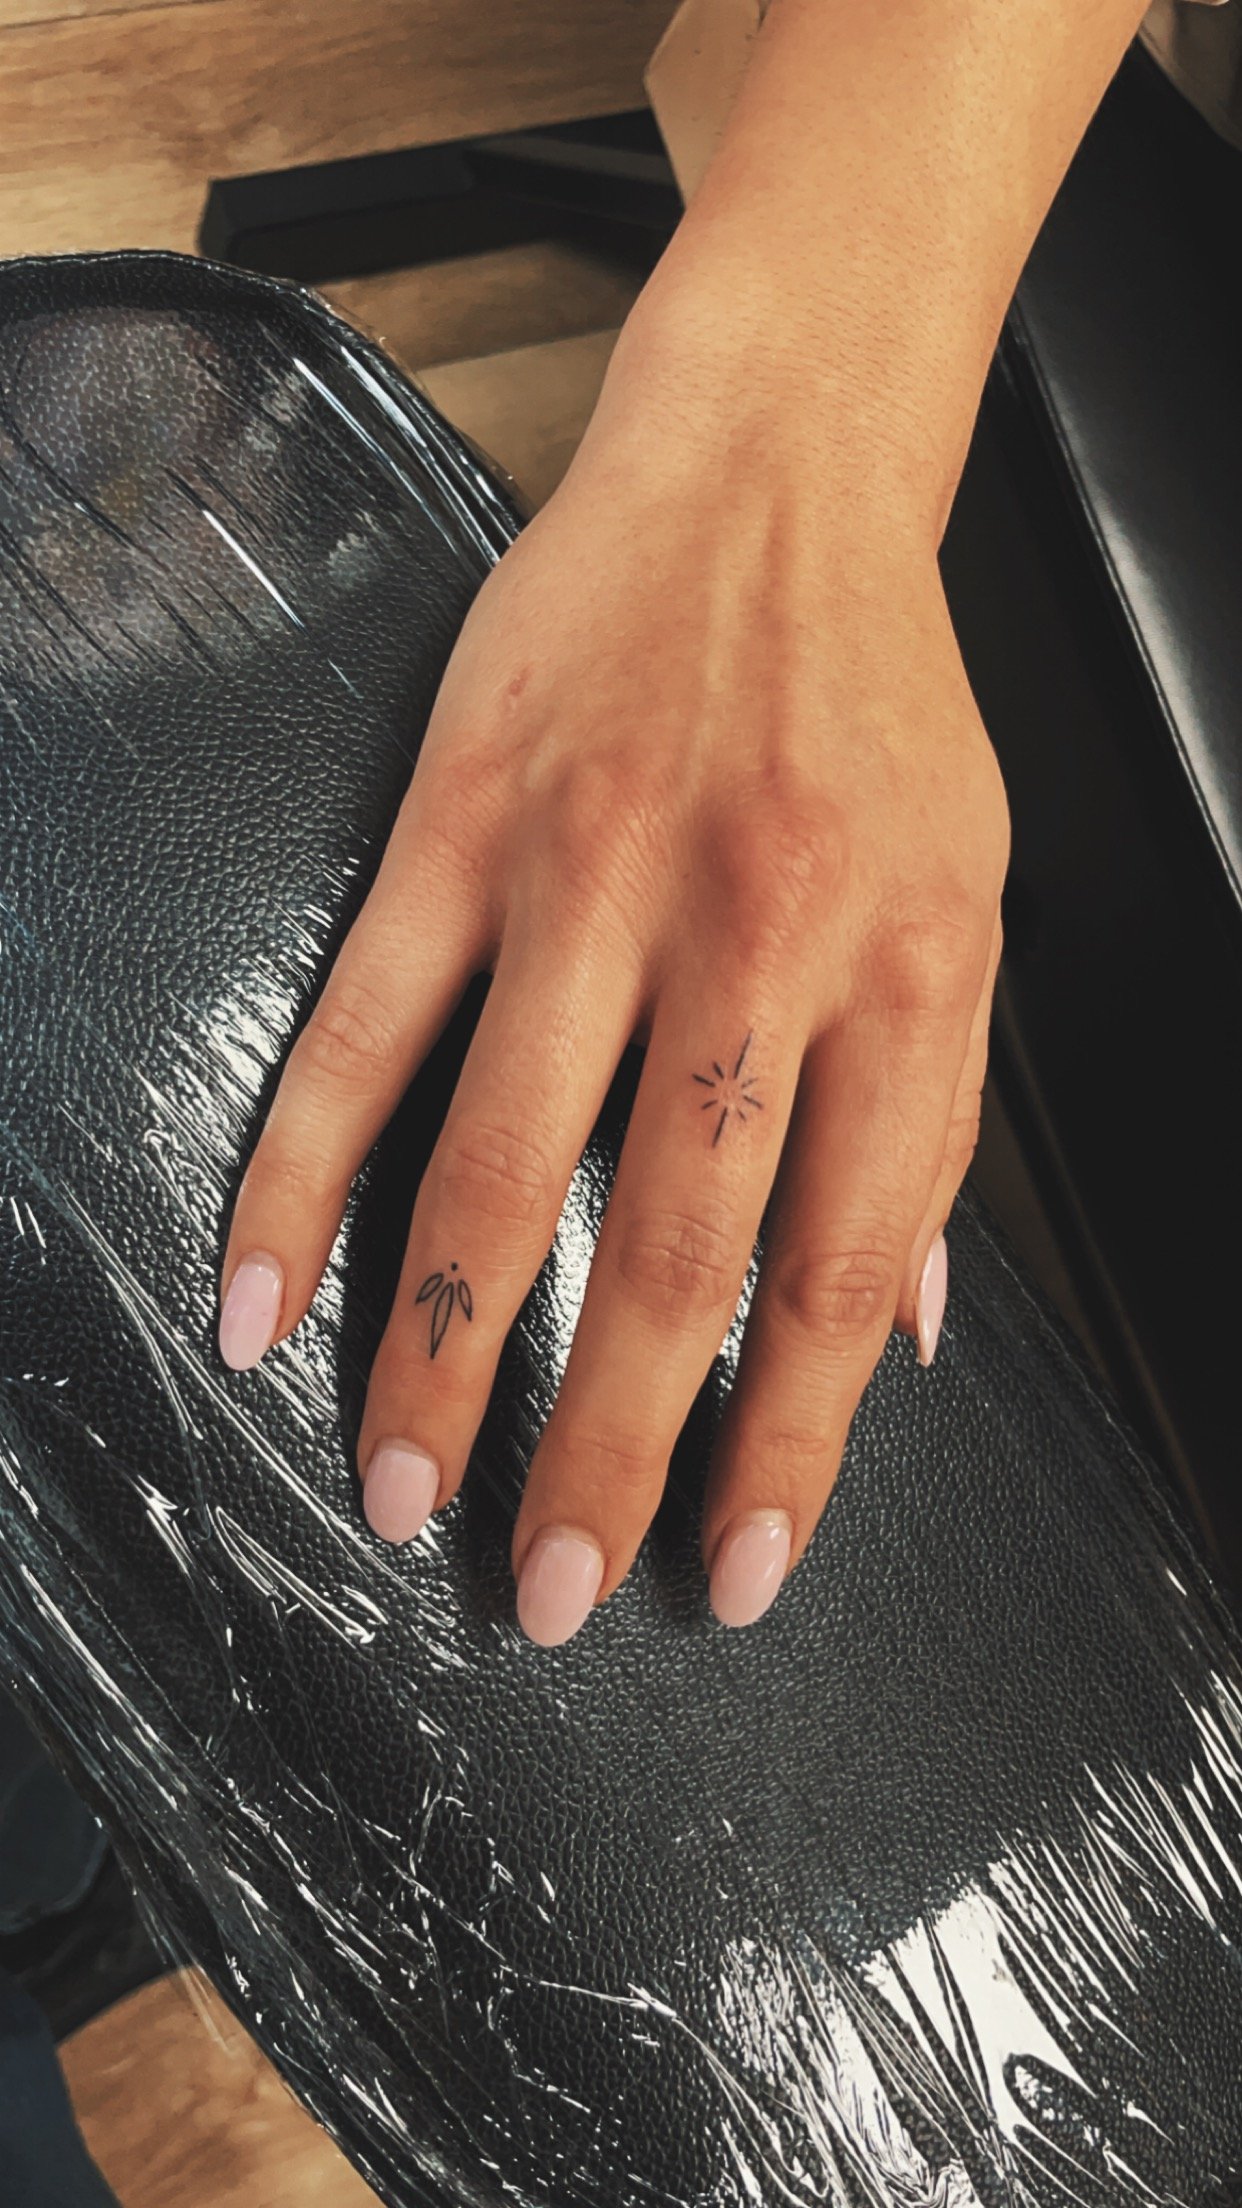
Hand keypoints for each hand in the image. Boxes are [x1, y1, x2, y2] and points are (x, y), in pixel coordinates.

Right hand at [217, 307, 1009, 1644]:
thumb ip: (928, 1115)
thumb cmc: (873, 704)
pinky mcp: (459, 822)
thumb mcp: (968, 898)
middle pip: (668, 1246)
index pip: (844, 1264)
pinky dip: (298, 1176)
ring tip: (405, 1493)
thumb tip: (905, 1321)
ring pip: (498, 1164)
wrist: (773, 476)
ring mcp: (591, 874)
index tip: (734, 1567)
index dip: (787, 1441)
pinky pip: (361, 1029)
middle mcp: (754, 934)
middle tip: (551, 1591)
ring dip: (443, 1355)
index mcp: (905, 969)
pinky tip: (256, 1297)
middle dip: (609, 1449)